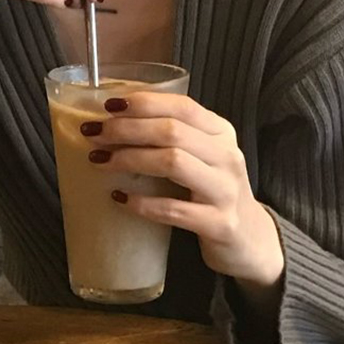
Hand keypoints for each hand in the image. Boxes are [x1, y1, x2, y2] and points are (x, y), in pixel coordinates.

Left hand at [82, 93, 284, 285]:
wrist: (250, 240)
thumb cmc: (213, 192)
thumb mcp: (203, 158)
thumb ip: (173, 138)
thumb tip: (114, 121)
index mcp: (222, 133)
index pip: (182, 107)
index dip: (144, 103)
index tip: (107, 106)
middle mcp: (227, 156)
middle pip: (172, 131)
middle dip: (127, 130)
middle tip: (94, 135)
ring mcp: (226, 191)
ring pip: (174, 163)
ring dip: (130, 159)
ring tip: (100, 162)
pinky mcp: (220, 224)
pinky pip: (174, 210)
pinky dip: (143, 203)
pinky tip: (119, 198)